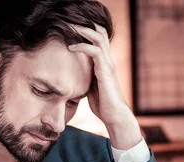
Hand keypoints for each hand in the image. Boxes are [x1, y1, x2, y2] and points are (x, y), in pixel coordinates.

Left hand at [68, 24, 141, 149]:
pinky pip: (94, 51)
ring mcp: (108, 64)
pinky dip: (82, 46)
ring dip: (82, 30)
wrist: (114, 116)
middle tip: (69, 22)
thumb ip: (86, 78)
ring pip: (98, 37)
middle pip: (100, 33)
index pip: (99, 39)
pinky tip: (71, 47)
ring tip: (69, 27)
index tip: (72, 29)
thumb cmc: (103, 105)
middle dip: (85, 25)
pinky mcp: (105, 71)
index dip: (87, 31)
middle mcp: (108, 60)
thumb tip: (74, 75)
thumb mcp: (91, 88)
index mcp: (105, 63)